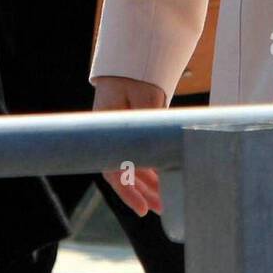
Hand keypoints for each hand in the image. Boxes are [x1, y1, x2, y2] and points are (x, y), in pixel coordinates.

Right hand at [93, 76, 165, 215]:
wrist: (130, 62)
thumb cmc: (136, 77)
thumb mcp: (146, 96)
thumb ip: (151, 120)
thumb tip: (163, 148)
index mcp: (108, 130)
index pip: (114, 169)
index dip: (128, 192)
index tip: (141, 209)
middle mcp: (111, 138)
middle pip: (124, 173)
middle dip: (143, 193)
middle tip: (160, 208)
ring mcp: (121, 137)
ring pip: (133, 168)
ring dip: (148, 184)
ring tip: (164, 201)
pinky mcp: (131, 135)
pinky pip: (139, 157)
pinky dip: (151, 169)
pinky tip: (163, 181)